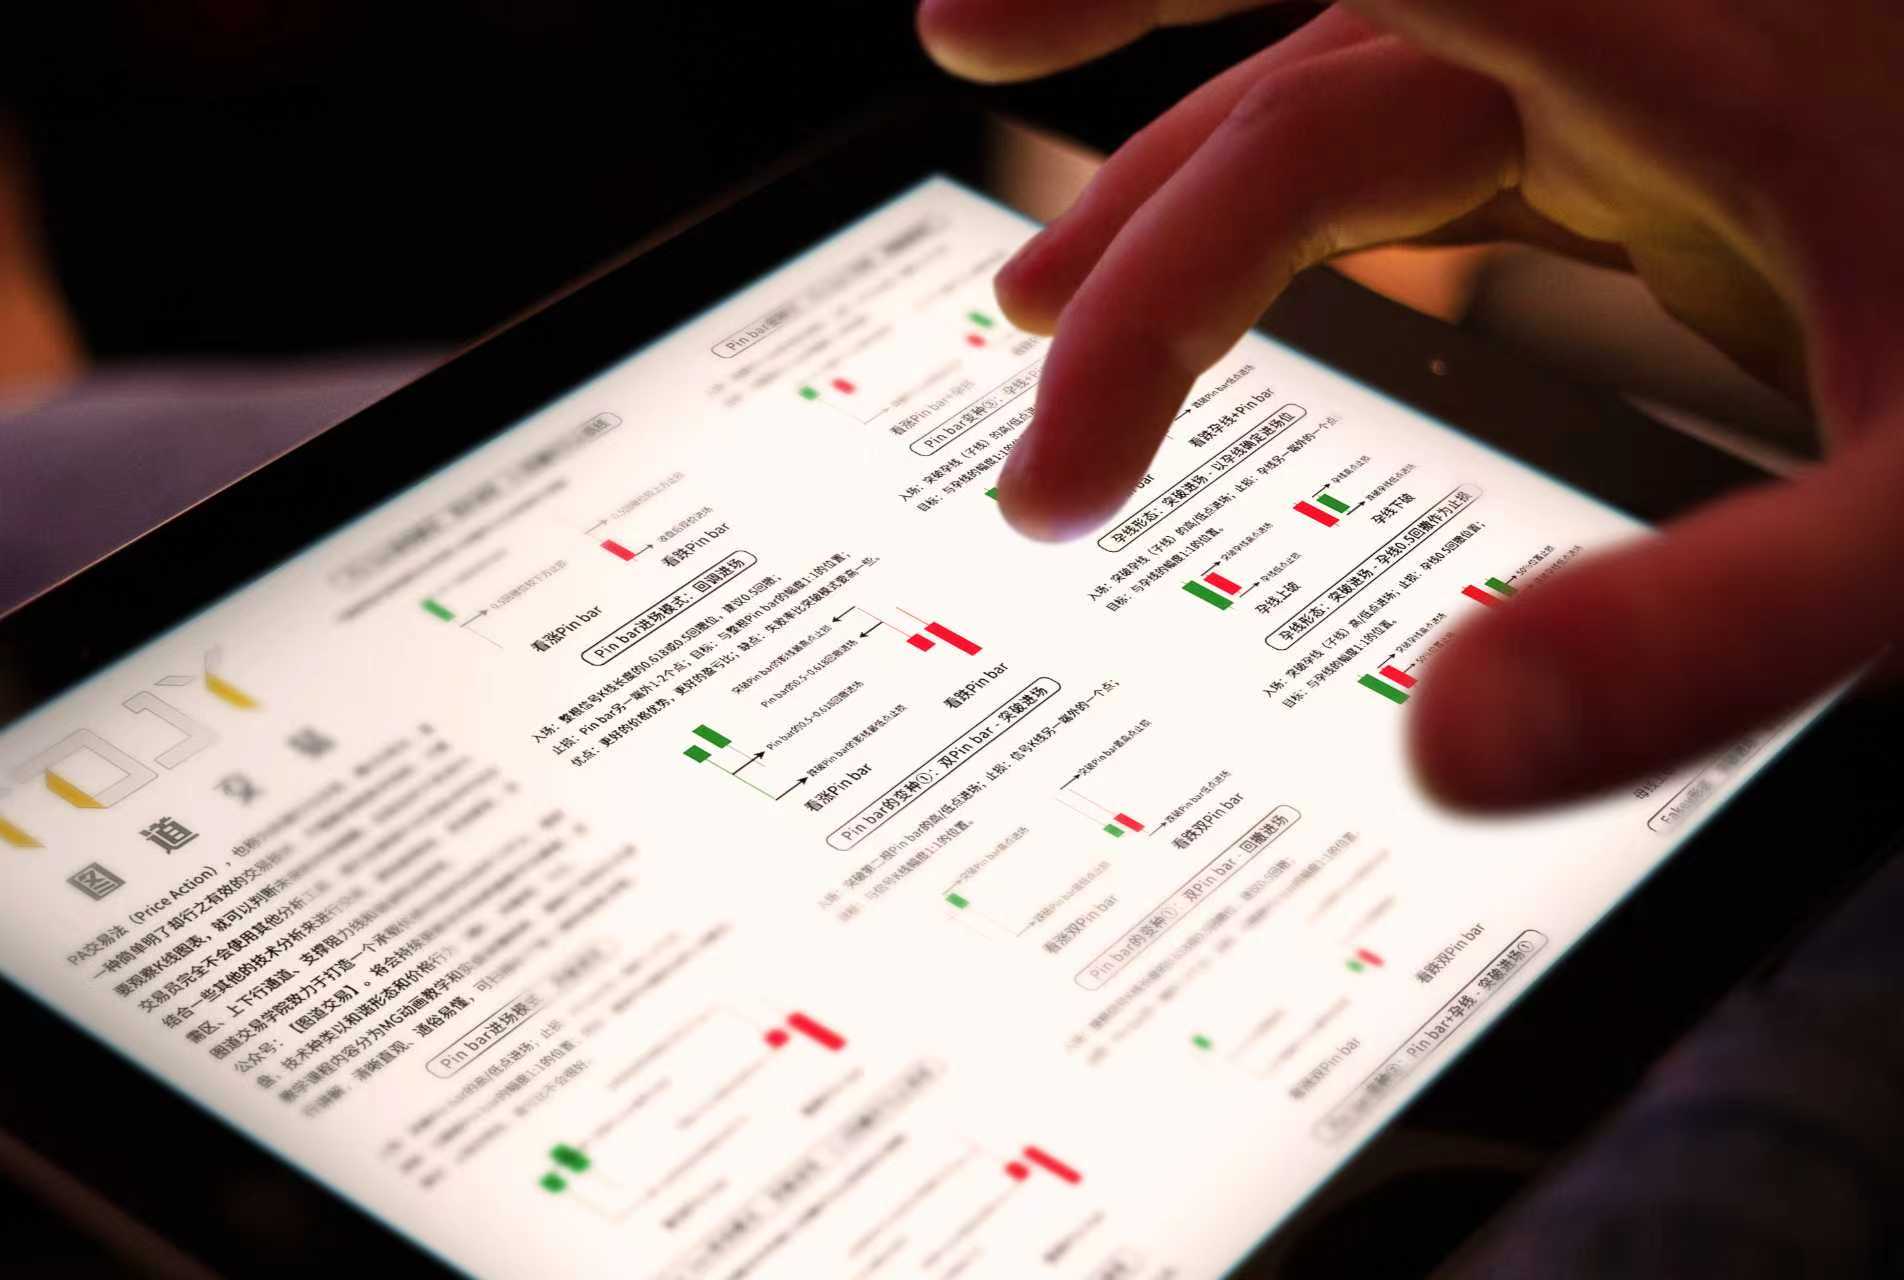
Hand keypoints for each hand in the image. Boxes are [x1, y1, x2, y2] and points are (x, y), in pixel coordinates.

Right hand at [918, 0, 1903, 808]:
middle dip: (1148, 251)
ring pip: (1356, 106)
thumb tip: (1446, 753)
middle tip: (1040, 430)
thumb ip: (1708, 625)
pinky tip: (1289, 292)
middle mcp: (1641, 15)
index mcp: (1680, 27)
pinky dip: (1325, 220)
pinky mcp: (1675, 122)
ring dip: (1202, 225)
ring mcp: (1651, 60)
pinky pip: (1439, 139)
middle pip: (1311, 91)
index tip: (960, 14)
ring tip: (1070, 327)